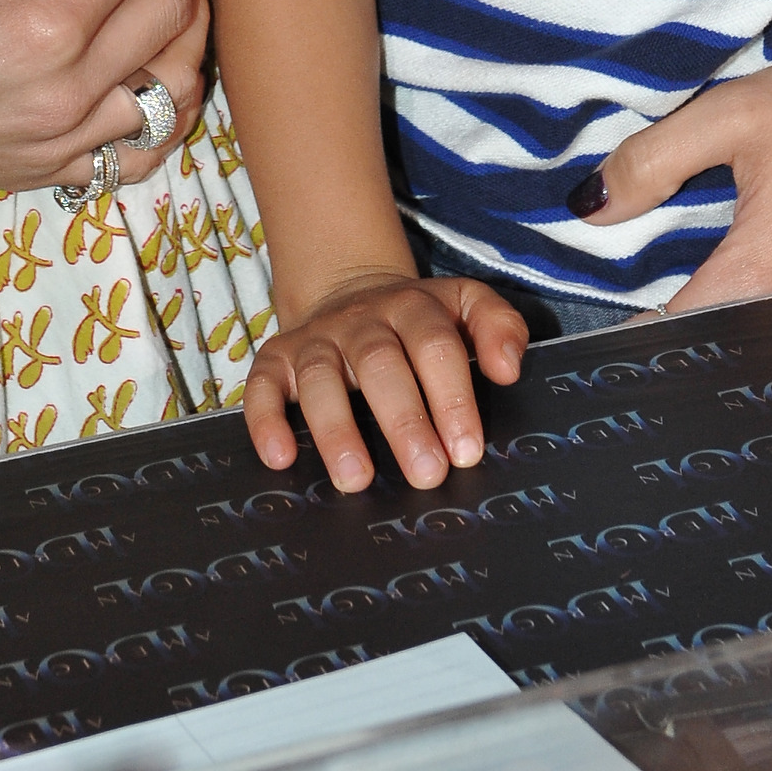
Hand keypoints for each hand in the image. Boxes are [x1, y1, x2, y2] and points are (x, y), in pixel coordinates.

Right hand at [243, 273, 528, 493]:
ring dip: (337, 429)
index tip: (467, 451)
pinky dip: (266, 419)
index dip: (451, 396)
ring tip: (357, 480)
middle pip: (380, 363)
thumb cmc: (419, 322)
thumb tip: (509, 368)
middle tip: (427, 475)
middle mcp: (361, 320)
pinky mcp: (276, 359)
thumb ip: (498, 326)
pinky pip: (262, 385)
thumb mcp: (464, 306)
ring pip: (320, 378)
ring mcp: (316, 340)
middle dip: (404, 420)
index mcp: (413, 307)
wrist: (351, 292)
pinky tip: (280, 457)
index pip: (436, 345)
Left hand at [573, 17, 771, 315]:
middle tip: (649, 307)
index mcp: (763, 274)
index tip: (607, 330)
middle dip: (686, 327)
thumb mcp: (735, 116)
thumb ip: (653, 161)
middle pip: (727, 338)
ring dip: (738, 312)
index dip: (636, 334)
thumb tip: (590, 207)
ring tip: (701, 291)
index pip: (678, 329)